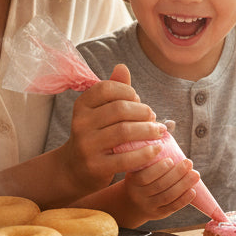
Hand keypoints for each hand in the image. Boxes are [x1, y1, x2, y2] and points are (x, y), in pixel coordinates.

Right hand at [63, 64, 166, 190]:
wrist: (76, 168)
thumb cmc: (95, 134)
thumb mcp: (99, 111)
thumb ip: (113, 90)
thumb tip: (122, 66)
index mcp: (81, 106)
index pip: (107, 89)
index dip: (128, 91)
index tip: (138, 100)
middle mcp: (80, 124)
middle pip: (120, 109)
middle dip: (143, 111)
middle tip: (153, 117)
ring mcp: (87, 146)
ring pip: (125, 131)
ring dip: (148, 130)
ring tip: (159, 131)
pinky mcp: (96, 166)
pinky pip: (126, 158)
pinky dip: (145, 152)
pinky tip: (157, 149)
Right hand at [121, 156, 199, 223]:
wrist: (132, 202)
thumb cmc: (139, 177)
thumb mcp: (137, 167)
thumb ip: (149, 154)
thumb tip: (167, 129)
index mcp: (132, 181)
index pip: (144, 176)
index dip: (158, 168)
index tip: (171, 159)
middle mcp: (138, 195)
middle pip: (160, 185)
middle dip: (177, 174)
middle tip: (189, 162)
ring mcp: (148, 206)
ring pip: (168, 196)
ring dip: (183, 185)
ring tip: (195, 174)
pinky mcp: (158, 214)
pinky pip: (172, 207)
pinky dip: (183, 200)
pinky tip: (193, 191)